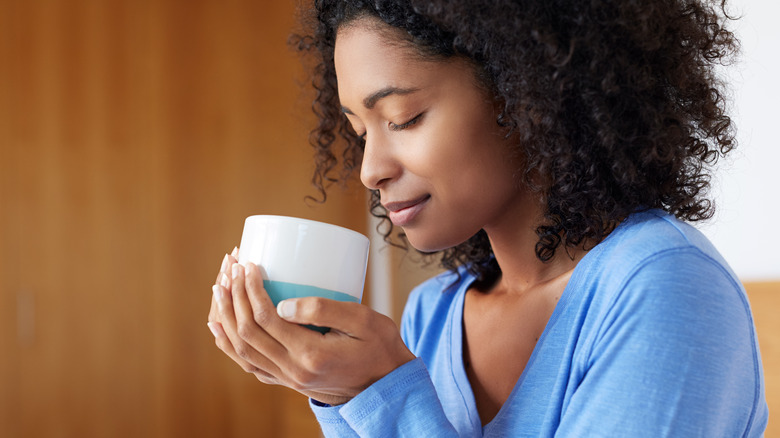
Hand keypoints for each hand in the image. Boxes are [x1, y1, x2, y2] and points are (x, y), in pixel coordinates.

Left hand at [207, 251, 414, 405]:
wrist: (387, 386)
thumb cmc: (380, 347)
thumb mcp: (363, 320)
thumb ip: (324, 310)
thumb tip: (283, 304)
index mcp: (310, 355)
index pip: (266, 319)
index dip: (251, 289)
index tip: (249, 265)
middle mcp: (293, 371)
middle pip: (247, 334)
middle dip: (233, 296)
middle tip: (230, 267)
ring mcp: (288, 379)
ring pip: (242, 351)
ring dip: (226, 318)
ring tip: (218, 288)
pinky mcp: (288, 380)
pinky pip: (249, 364)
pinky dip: (229, 345)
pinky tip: (220, 327)